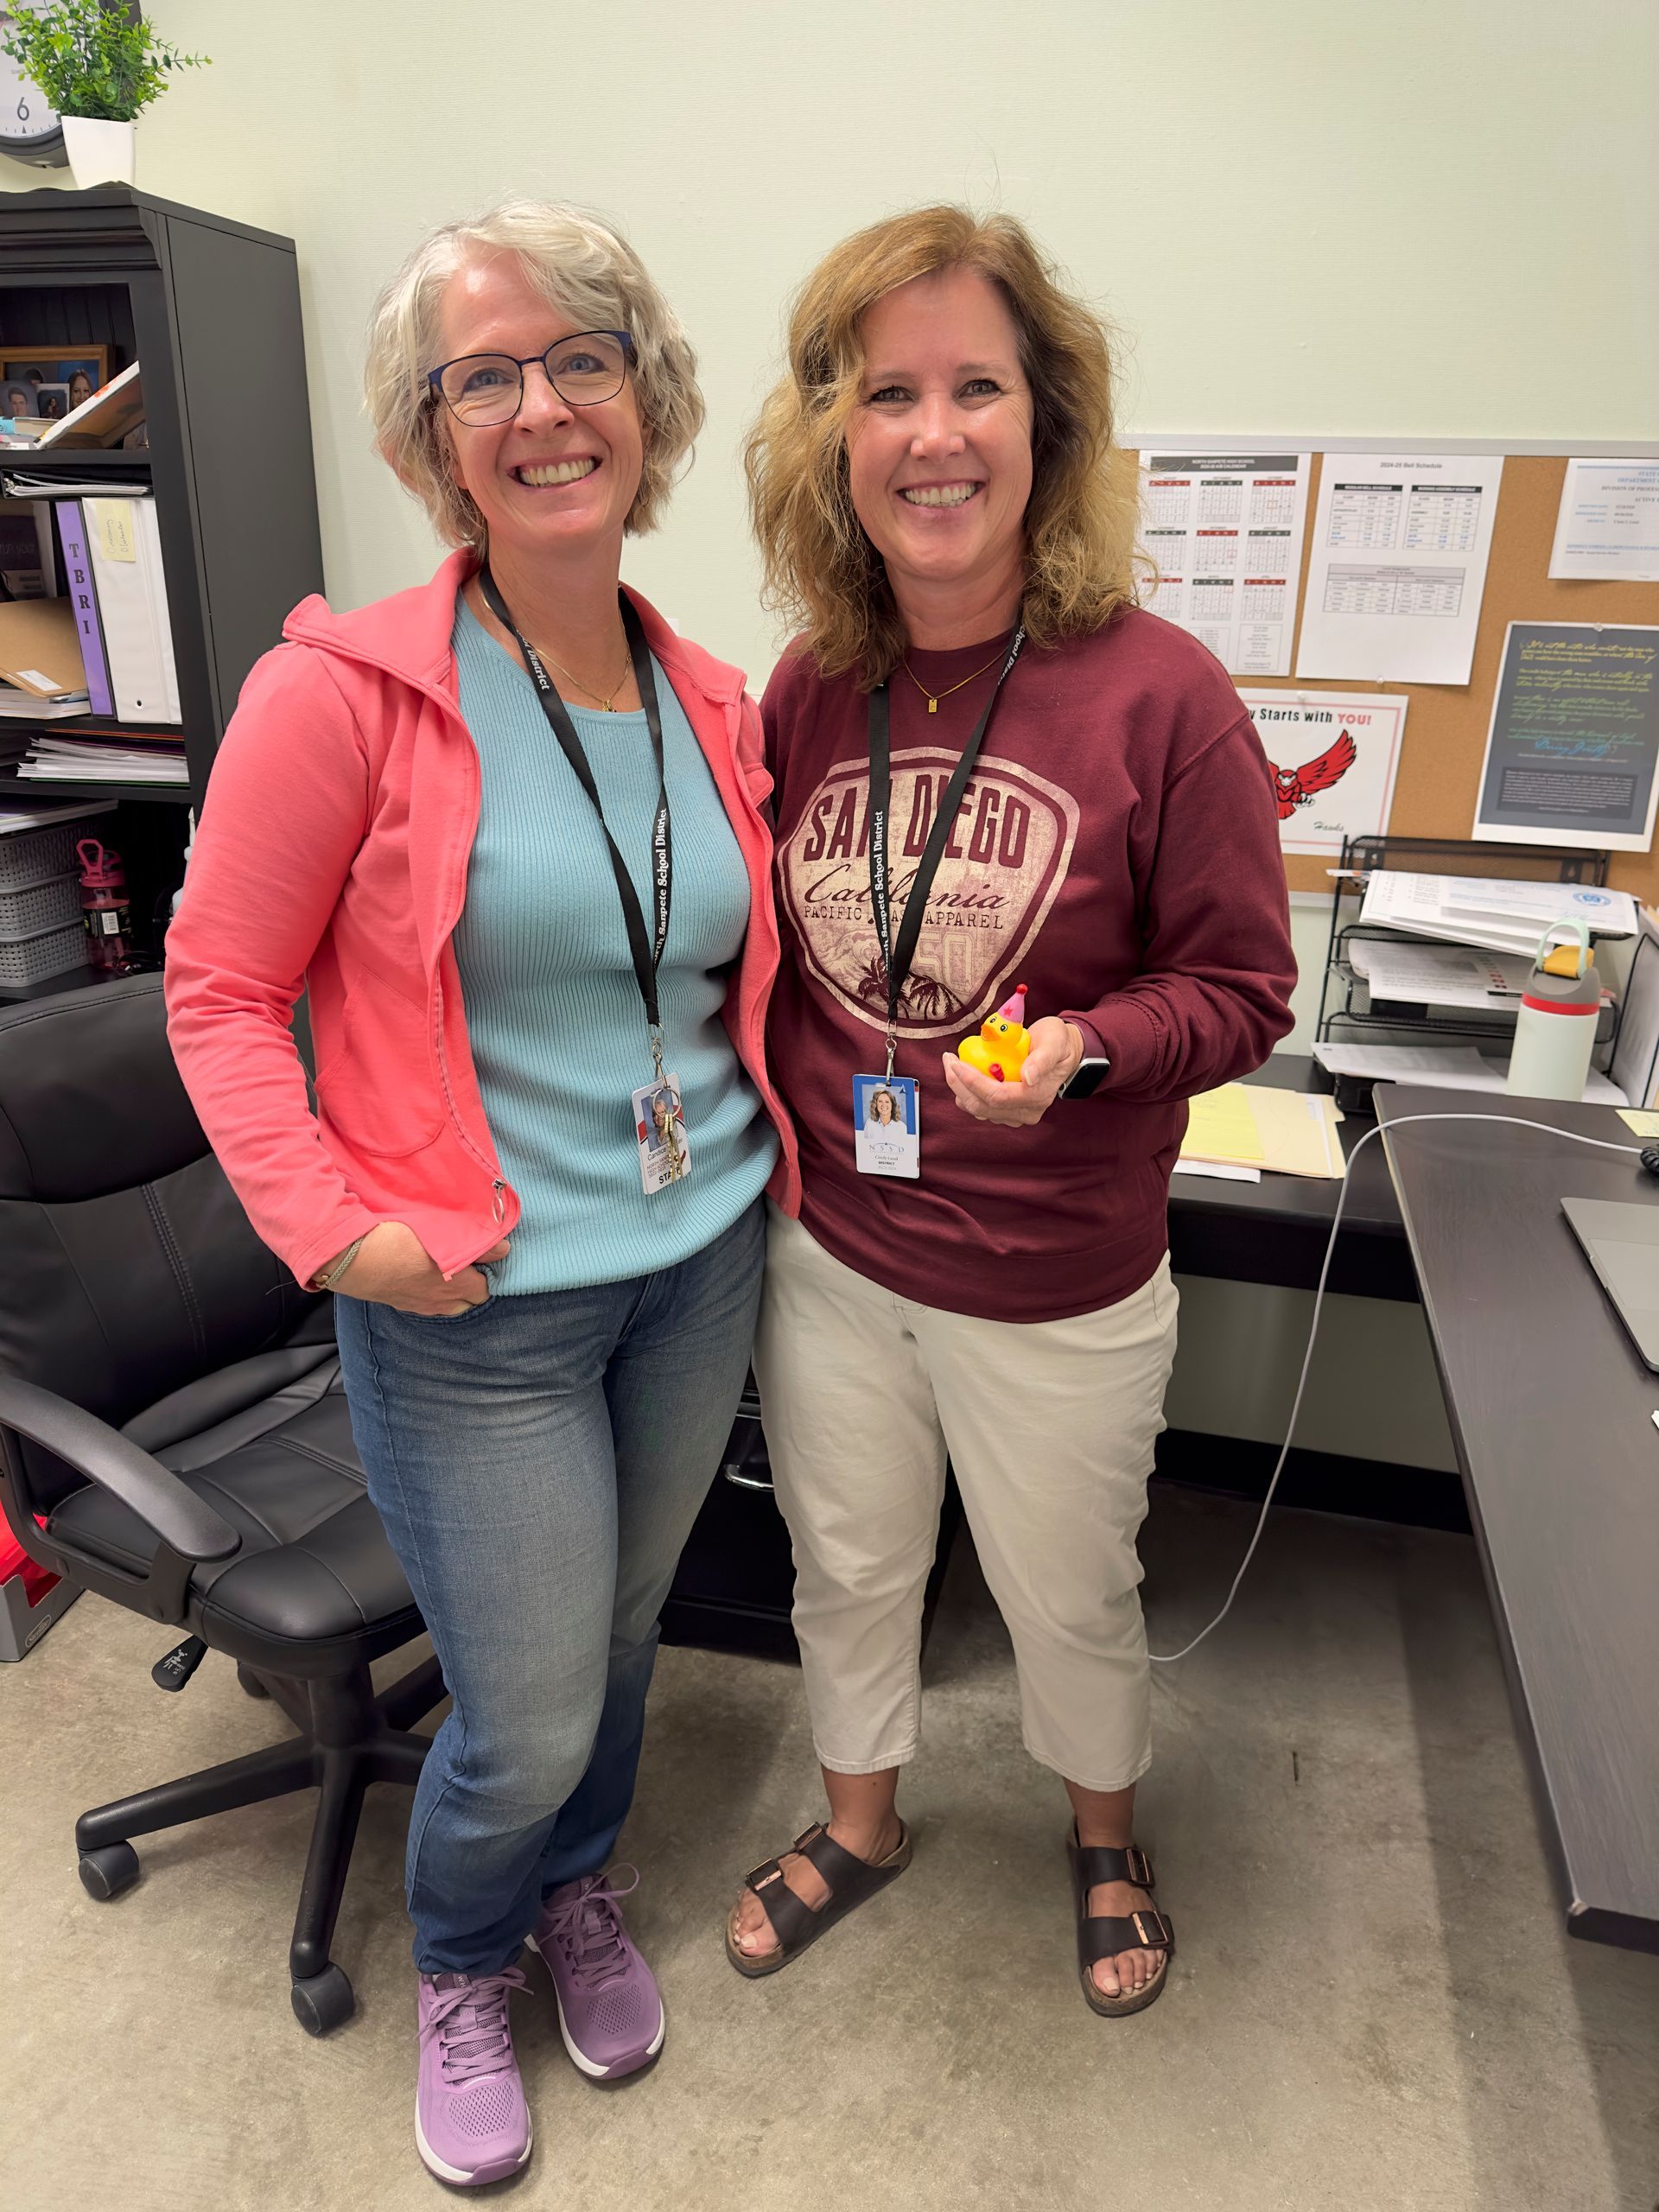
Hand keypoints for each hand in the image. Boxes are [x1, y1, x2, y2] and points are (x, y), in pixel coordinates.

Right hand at [332, 1222, 509, 1315]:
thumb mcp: (444, 1235)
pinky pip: (423, 1304)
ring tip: (446, 1271)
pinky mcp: (398, 1303)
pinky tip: (420, 1277)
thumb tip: (504, 1249)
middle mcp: (440, 1301)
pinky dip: (428, 1293)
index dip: (489, 1275)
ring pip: (445, 1305)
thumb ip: (478, 1244)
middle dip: (473, 1287)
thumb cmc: (402, 1241)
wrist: (355, 1258)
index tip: (486, 1259)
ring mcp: (417, 1306)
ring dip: (451, 1292)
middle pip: (468, 1303)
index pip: (486, 1290)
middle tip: (469, 1265)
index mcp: (457, 1285)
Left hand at [941, 1017, 1082, 1127]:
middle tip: (949, 1060)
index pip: (998, 1096)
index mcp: (1038, 1096)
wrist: (1061, 1053)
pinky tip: (965, 1072)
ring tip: (954, 1062)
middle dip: (959, 1085)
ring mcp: (1015, 1115)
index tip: (957, 1062)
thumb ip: (1043, 1058)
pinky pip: (979, 1106)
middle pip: (982, 1107)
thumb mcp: (1054, 1041)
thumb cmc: (1057, 1043)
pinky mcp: (1005, 1113)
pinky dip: (967, 1091)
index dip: (973, 1082)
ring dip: (960, 1088)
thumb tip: (1028, 1077)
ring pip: (977, 1109)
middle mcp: (1027, 1112)